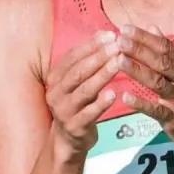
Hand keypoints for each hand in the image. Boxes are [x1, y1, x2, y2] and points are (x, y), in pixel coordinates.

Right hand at [45, 31, 120, 153]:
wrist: (68, 139)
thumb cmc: (77, 103)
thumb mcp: (76, 81)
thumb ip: (87, 60)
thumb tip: (104, 33)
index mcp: (55, 77)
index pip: (73, 57)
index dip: (91, 45)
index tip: (111, 35)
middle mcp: (56, 92)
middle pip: (79, 71)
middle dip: (99, 57)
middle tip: (117, 46)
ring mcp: (64, 110)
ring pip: (84, 90)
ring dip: (102, 76)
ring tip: (118, 64)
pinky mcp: (75, 127)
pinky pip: (89, 113)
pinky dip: (101, 104)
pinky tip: (114, 94)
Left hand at [114, 25, 173, 158]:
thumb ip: (168, 50)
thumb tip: (152, 27)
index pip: (166, 47)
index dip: (145, 37)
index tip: (125, 28)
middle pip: (162, 62)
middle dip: (140, 50)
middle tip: (119, 40)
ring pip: (158, 83)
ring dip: (138, 71)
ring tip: (119, 61)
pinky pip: (156, 110)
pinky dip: (141, 103)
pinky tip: (125, 97)